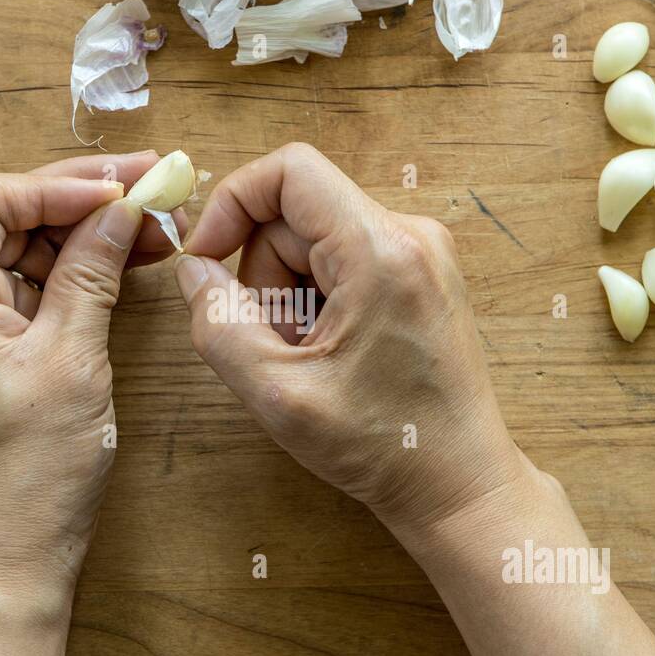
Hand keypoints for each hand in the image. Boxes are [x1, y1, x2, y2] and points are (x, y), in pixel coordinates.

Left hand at [0, 151, 182, 602]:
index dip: (53, 186)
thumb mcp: (72, 360)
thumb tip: (121, 210)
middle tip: (152, 187)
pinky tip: (125, 267)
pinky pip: (31, 294)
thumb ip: (91, 274)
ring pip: (23, 254)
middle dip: (78, 200)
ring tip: (153, 230)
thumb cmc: (30, 472)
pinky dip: (75, 277)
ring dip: (85, 237)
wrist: (8, 559)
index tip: (120, 191)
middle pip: (5, 220)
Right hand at [175, 143, 536, 545]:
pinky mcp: (420, 273)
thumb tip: (194, 271)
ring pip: (314, 241)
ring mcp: (421, 252)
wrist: (459, 484)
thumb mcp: (277, 393)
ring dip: (289, 297)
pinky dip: (318, 302)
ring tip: (311, 361)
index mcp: (381, 251)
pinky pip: (342, 261)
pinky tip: (332, 356)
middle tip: (277, 349)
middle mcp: (410, 234)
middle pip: (294, 215)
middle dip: (264, 278)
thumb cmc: (384, 447)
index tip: (207, 261)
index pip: (289, 171)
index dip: (231, 203)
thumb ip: (219, 323)